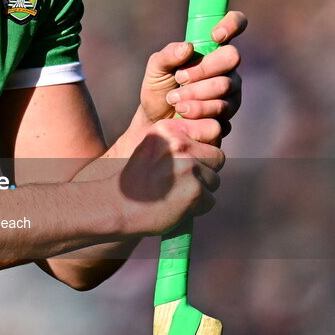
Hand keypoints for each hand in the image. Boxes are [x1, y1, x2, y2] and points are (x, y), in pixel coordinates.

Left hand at [111, 12, 245, 156]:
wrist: (156, 123)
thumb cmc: (158, 89)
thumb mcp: (155, 69)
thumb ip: (168, 55)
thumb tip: (188, 47)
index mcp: (211, 48)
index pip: (235, 24)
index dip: (231, 24)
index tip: (214, 36)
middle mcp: (226, 67)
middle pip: (232, 57)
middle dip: (204, 68)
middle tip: (180, 77)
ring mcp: (231, 90)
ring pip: (226, 85)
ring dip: (196, 93)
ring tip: (174, 100)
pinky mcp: (229, 113)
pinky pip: (223, 109)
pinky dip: (199, 111)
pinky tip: (183, 113)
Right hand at [117, 120, 223, 236]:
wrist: (117, 206)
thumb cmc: (137, 179)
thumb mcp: (152, 147)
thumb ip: (178, 141)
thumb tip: (212, 142)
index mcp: (168, 129)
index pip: (211, 127)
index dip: (206, 144)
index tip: (191, 156)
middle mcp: (179, 144)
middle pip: (218, 155)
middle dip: (206, 169)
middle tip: (182, 179)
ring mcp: (188, 167)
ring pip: (215, 179)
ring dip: (201, 189)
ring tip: (175, 193)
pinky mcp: (195, 191)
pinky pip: (211, 200)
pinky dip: (198, 207)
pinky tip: (177, 205)